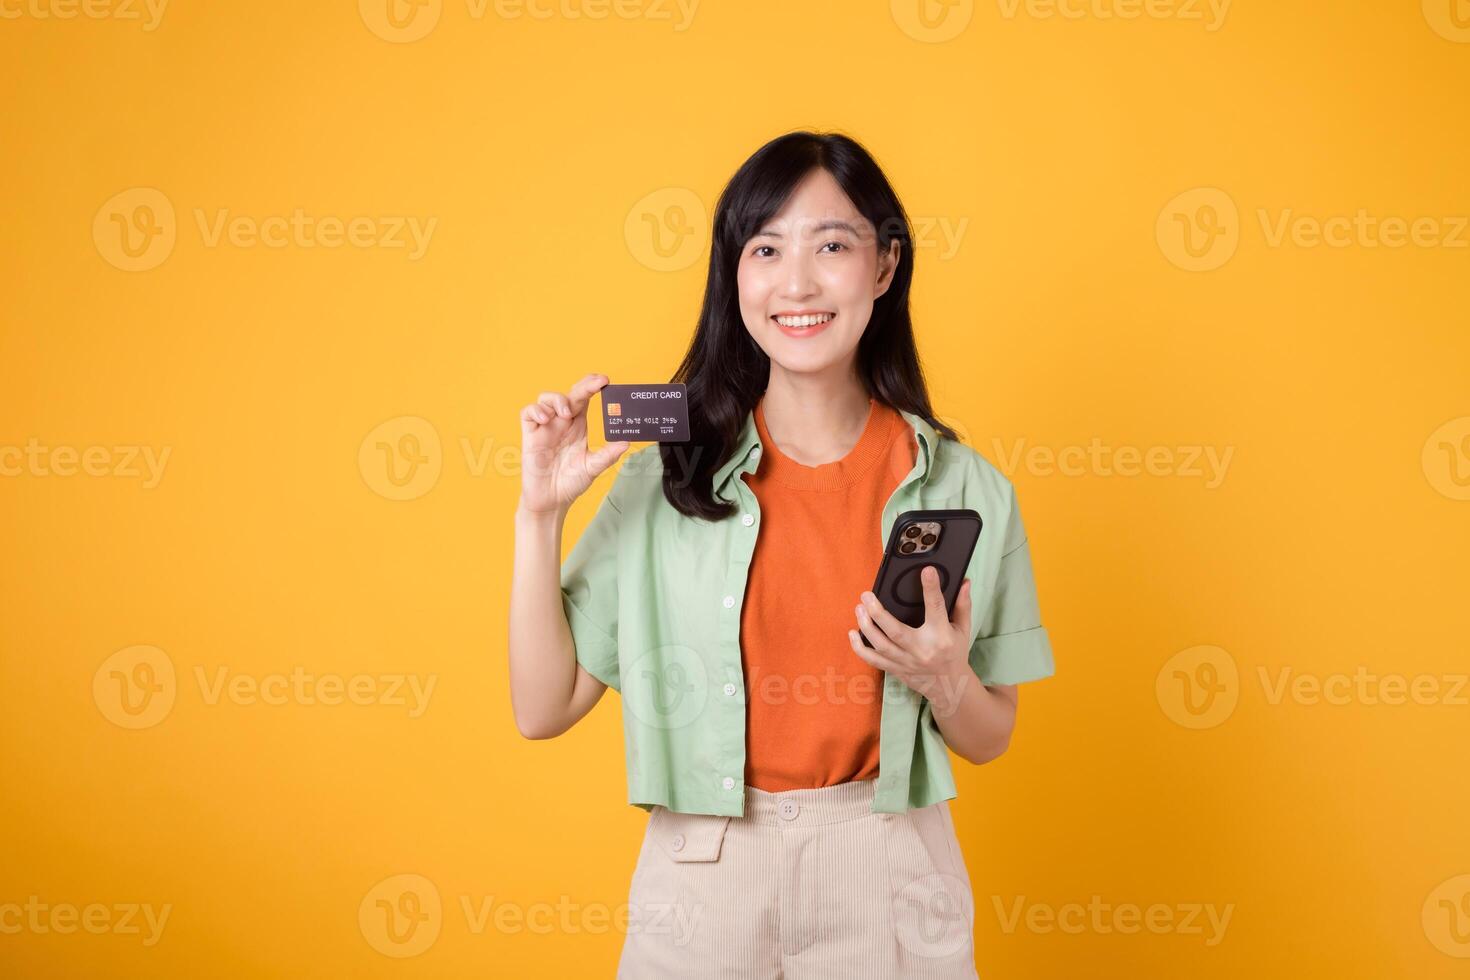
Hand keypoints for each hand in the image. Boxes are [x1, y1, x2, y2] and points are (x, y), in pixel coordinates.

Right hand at [519, 373, 629, 514]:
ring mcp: (545, 428)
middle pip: (569, 394)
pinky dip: (536, 411)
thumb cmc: (571, 483)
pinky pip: (528, 413)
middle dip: (582, 385)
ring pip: (546, 399)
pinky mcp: (530, 435)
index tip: (605, 381)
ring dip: (557, 399)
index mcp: (578, 426)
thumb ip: (607, 455)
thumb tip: (626, 442)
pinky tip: (546, 420)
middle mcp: (561, 423)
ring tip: (566, 413)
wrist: (552, 501)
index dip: (592, 387)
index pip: (584, 399)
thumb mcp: (593, 467)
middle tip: (596, 383)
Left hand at [848, 567, 974, 709]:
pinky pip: (874, 661)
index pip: (936, 608)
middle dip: (878, 613)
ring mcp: (907, 662)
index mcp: (942, 636)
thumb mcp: (964, 629)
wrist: (950, 686)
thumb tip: (964, 582)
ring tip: (858, 608)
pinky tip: (852, 633)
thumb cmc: (955, 652)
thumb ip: (962, 605)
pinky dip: (860, 648)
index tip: (927, 571)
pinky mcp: (896, 670)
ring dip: (866, 627)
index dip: (931, 588)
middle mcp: (923, 650)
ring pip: (881, 646)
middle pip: (896, 632)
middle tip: (866, 595)